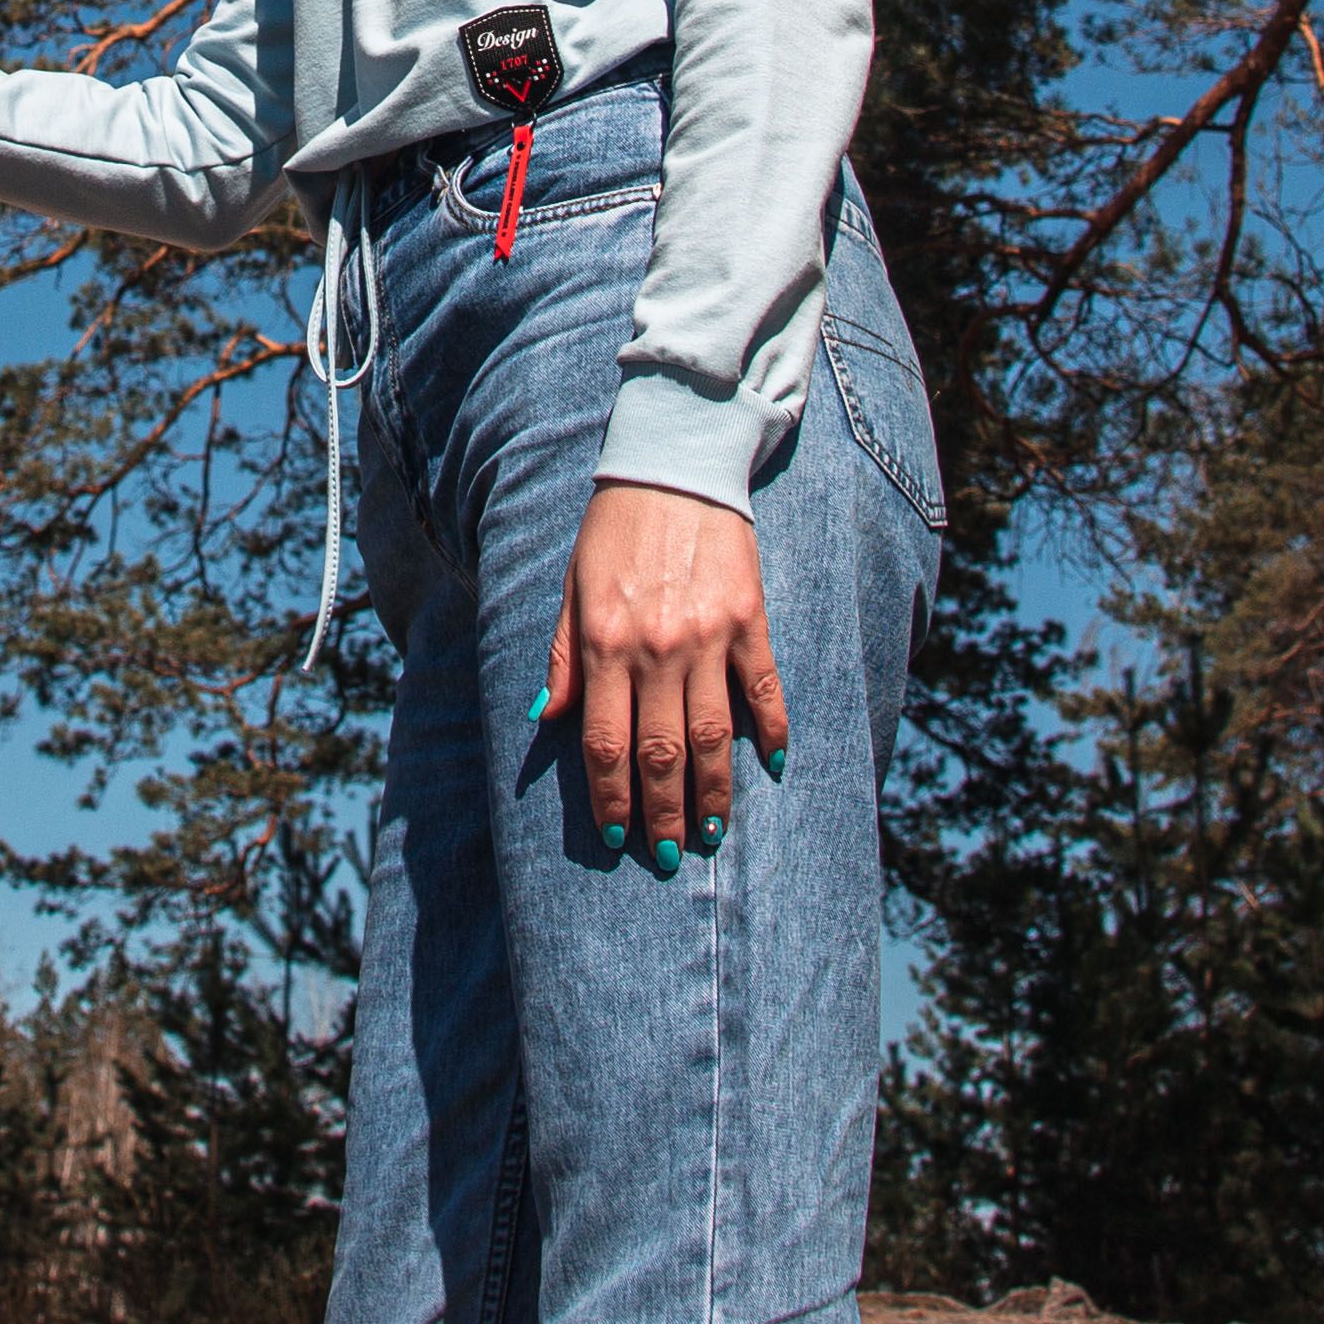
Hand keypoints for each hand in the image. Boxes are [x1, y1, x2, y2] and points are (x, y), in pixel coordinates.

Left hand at [540, 479, 786, 870]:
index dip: (611, 797)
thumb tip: (548, 719)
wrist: (674, 466)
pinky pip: (763, 688)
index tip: (617, 835)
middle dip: (663, 812)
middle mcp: (657, 649)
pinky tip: (774, 765)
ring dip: (714, 791)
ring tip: (713, 834)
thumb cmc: (614, 528)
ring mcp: (708, 637)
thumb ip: (563, 656)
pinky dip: (772, 729)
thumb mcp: (571, 586)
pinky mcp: (749, 619)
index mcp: (606, 643)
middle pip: (660, 752)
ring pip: (713, 734)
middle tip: (669, 856)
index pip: (607, 742)